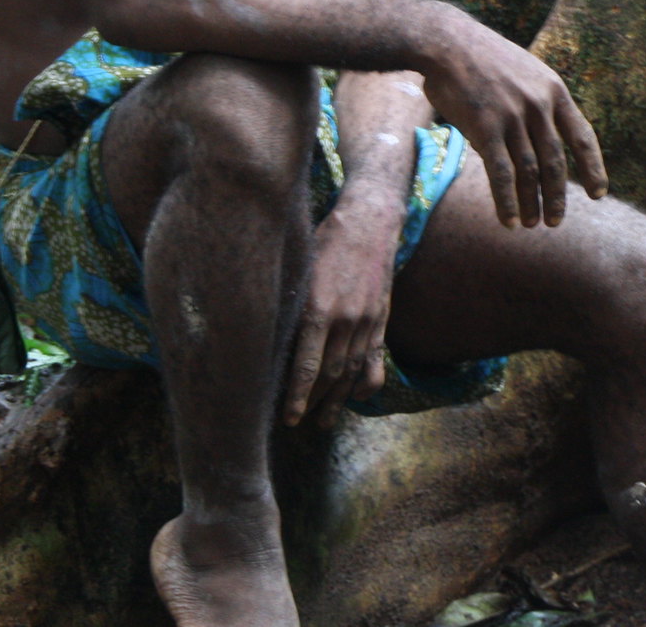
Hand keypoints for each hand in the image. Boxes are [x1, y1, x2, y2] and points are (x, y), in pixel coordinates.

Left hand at [281, 207, 398, 427]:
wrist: (370, 222)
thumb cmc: (324, 241)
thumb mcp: (299, 270)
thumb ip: (288, 305)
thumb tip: (264, 336)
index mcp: (319, 308)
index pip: (308, 365)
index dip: (298, 396)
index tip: (287, 418)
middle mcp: (346, 320)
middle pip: (330, 375)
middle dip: (314, 403)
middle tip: (298, 424)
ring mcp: (368, 321)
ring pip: (353, 371)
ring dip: (338, 400)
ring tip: (324, 422)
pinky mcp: (381, 318)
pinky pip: (376, 359)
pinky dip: (368, 383)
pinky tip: (358, 398)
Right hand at [418, 13, 607, 227]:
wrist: (448, 42)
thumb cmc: (484, 58)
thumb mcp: (526, 71)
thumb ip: (539, 101)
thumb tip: (547, 138)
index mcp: (554, 90)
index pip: (582, 136)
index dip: (592, 168)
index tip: (597, 194)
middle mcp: (538, 105)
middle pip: (555, 161)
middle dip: (557, 196)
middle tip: (555, 221)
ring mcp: (513, 116)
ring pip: (529, 171)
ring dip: (531, 203)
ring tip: (532, 224)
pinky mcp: (485, 127)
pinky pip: (501, 173)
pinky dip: (507, 201)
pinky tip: (509, 220)